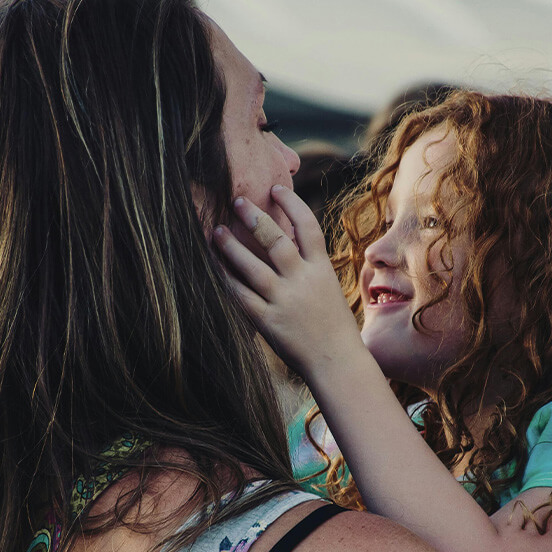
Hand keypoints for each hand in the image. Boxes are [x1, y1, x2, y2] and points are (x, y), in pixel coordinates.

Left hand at [213, 186, 365, 378]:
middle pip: (276, 240)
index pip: (307, 226)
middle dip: (254, 218)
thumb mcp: (328, 288)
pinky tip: (214, 267)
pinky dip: (227, 280)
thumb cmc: (333, 325)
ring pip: (253, 267)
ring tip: (216, 231)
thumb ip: (309, 265)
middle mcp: (303, 281)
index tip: (275, 188)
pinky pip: (242, 296)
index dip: (291, 204)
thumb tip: (289, 238)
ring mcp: (285, 301)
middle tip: (236, 200)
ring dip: (232, 247)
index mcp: (321, 269)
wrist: (337, 362)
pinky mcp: (269, 321)